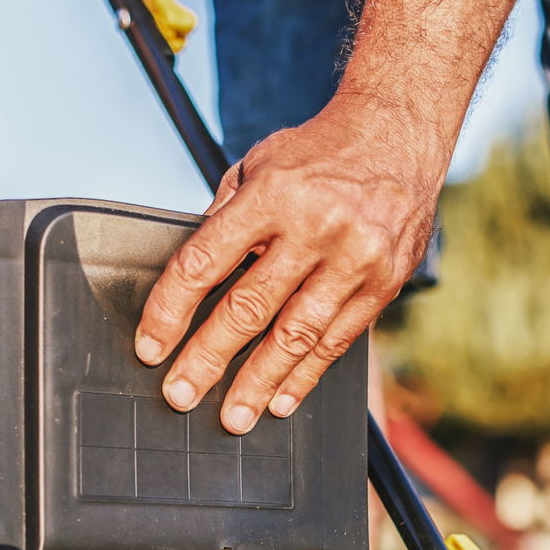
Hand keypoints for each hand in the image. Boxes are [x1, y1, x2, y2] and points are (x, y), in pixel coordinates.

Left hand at [135, 96, 445, 433]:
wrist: (399, 132)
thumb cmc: (320, 152)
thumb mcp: (260, 164)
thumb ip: (226, 217)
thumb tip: (194, 278)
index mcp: (270, 195)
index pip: (204, 263)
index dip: (170, 311)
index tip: (151, 346)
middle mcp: (315, 227)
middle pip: (247, 309)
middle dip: (207, 359)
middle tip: (180, 395)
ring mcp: (354, 258)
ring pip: (294, 336)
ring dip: (258, 383)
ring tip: (233, 416)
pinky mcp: (384, 282)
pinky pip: (337, 341)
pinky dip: (305, 376)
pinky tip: (281, 400)